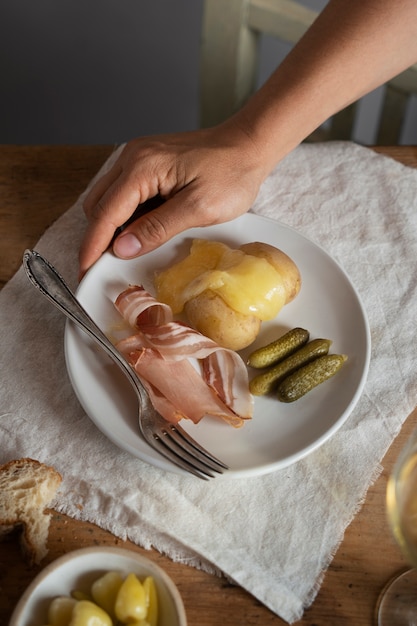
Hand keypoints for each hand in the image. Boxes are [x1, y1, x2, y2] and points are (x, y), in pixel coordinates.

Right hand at [79, 122, 265, 277]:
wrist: (249, 145)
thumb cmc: (232, 173)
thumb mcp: (198, 208)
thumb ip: (157, 228)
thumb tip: (122, 248)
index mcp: (142, 167)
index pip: (105, 213)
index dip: (93, 245)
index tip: (85, 269)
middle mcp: (133, 158)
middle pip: (98, 205)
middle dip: (99, 237)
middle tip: (106, 267)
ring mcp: (138, 158)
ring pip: (108, 199)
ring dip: (113, 226)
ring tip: (130, 250)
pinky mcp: (147, 163)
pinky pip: (125, 193)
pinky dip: (127, 215)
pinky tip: (144, 229)